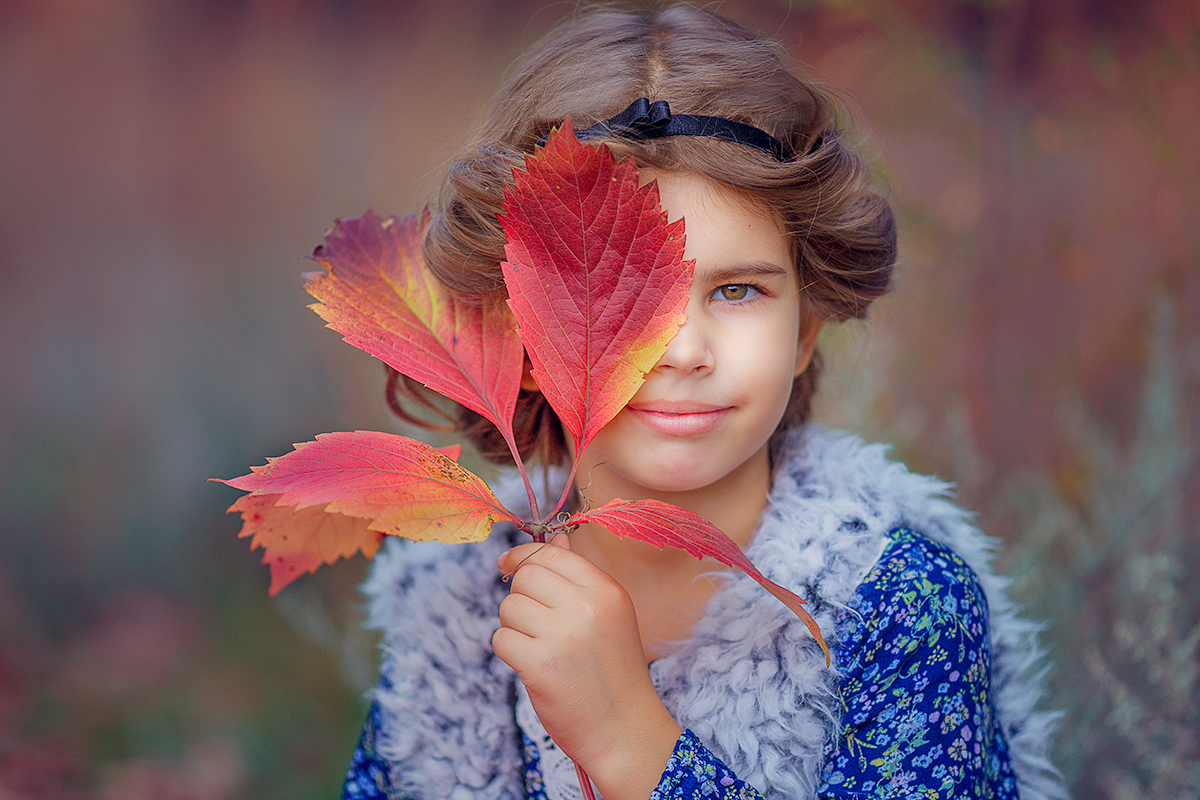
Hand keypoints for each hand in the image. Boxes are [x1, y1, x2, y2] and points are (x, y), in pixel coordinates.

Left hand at [492, 533, 681, 798]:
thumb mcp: (609, 615)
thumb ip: (578, 577)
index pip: (551, 554)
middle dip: (520, 596)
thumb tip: (553, 540)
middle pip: (526, 576)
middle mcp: (586, 606)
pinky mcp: (540, 665)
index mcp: (606, 590)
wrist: (624, 729)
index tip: (509, 566)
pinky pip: (501, 639)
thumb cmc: (613, 671)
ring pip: (509, 607)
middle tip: (535, 623)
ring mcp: (562, 636)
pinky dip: (510, 652)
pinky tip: (533, 666)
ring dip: (514, 627)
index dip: (523, 557)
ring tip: (540, 647)